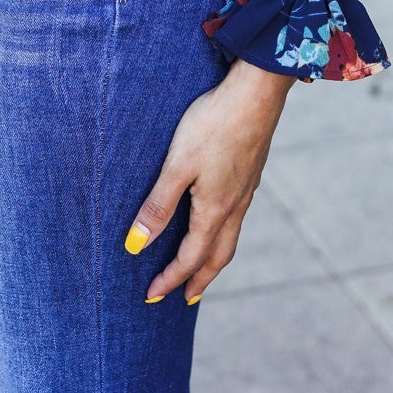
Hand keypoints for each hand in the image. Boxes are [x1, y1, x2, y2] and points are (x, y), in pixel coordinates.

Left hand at [125, 58, 295, 304]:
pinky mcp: (251, 172)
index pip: (190, 258)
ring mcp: (246, 189)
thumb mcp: (177, 166)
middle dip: (200, 280)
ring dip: (213, 259)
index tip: (151, 295)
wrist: (256, 93)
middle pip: (218, 257)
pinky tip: (218, 219)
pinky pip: (237, 217)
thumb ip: (158, 206)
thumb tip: (136, 246)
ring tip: (202, 268)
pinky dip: (223, 233)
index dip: (170, 279)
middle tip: (185, 299)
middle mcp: (235, 206)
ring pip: (230, 237)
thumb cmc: (213, 125)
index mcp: (215, 210)